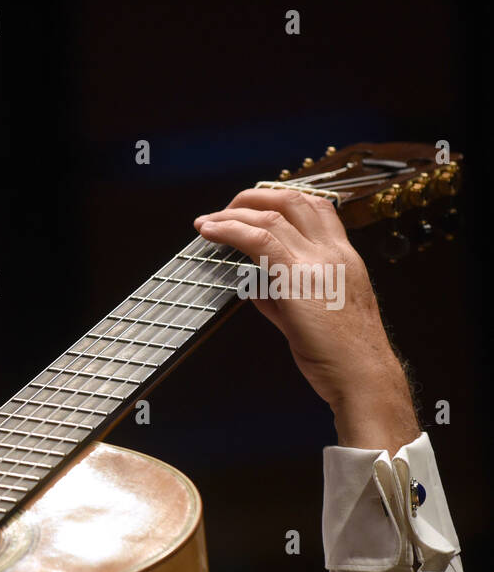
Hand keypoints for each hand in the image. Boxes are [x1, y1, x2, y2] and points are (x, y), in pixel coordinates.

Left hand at [194, 188, 419, 451]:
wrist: (361, 373)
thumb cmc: (340, 353)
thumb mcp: (311, 315)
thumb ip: (281, 296)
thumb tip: (254, 287)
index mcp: (344, 257)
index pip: (317, 208)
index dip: (283, 199)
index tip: (256, 207)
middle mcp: (334, 252)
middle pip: (293, 201)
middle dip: (254, 198)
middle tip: (226, 209)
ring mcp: (318, 261)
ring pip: (272, 216)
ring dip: (233, 214)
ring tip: (208, 221)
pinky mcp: (297, 278)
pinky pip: (259, 240)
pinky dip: (230, 231)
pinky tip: (211, 232)